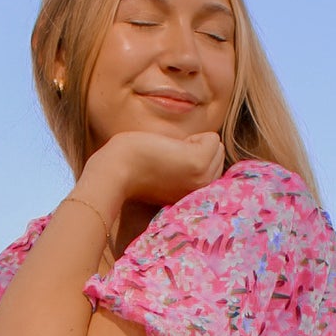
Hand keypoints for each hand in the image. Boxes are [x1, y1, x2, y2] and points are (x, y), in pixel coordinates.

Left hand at [84, 130, 224, 211]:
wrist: (116, 172)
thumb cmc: (133, 169)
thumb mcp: (168, 175)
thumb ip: (187, 171)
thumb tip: (210, 147)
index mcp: (194, 199)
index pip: (213, 169)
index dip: (191, 159)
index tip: (168, 167)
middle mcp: (202, 193)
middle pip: (218, 158)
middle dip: (196, 150)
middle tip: (167, 160)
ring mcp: (202, 180)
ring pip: (217, 148)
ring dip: (195, 144)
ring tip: (169, 155)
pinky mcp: (198, 164)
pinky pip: (212, 139)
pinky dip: (195, 137)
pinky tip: (172, 148)